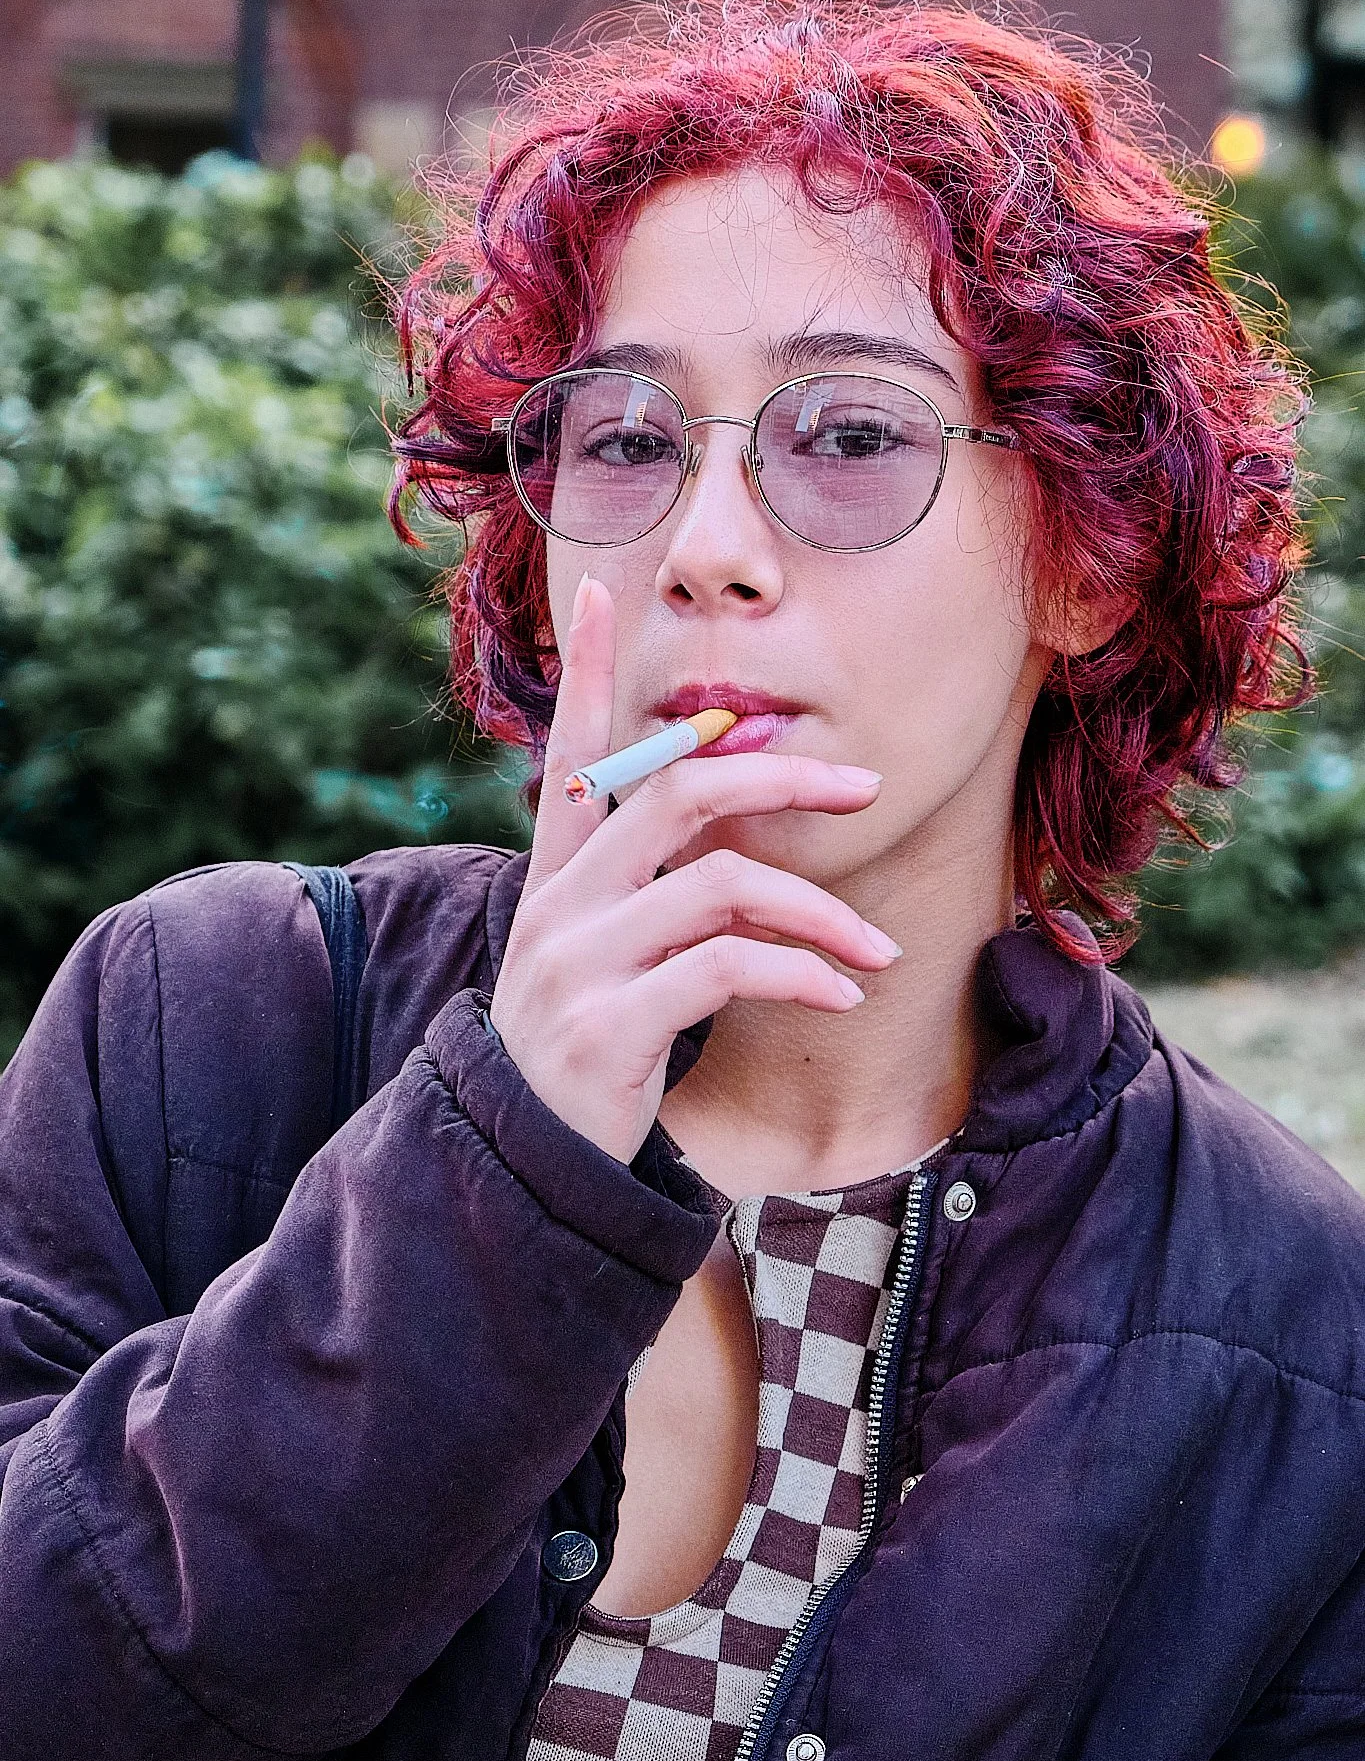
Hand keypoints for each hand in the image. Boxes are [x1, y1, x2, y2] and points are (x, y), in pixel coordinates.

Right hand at [487, 574, 898, 1162]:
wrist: (526, 1167)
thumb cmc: (590, 1051)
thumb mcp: (605, 959)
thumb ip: (651, 895)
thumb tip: (733, 842)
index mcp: (560, 876)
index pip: (574, 754)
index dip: (587, 672)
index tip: (602, 593)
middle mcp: (562, 903)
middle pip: (675, 790)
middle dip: (779, 774)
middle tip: (864, 787)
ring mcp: (579, 961)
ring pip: (719, 881)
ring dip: (818, 909)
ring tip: (878, 949)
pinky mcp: (608, 1027)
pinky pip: (725, 968)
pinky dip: (800, 973)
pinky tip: (840, 995)